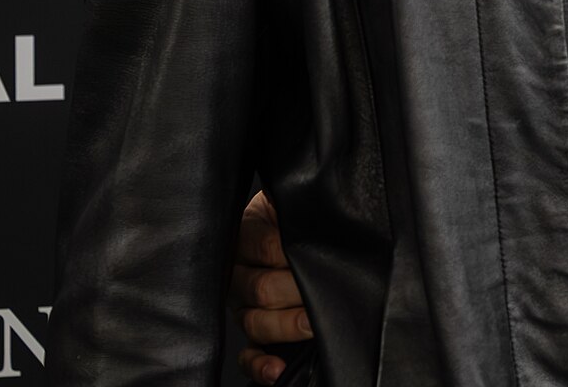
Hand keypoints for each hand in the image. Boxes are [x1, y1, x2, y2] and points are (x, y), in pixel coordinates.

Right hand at [228, 190, 309, 383]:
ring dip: (284, 326)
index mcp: (248, 235)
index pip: (266, 247)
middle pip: (261, 288)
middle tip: (325, 294)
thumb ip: (295, 200)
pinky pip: (248, 354)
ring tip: (312, 325)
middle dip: (296, 292)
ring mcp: (244, 305)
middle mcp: (241, 273)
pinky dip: (260, 365)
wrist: (291, 218)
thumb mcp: (287, 199)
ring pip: (254, 322)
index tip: (317, 257)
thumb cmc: (294, 210)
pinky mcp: (253, 330)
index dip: (290, 253)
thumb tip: (312, 197)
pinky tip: (276, 369)